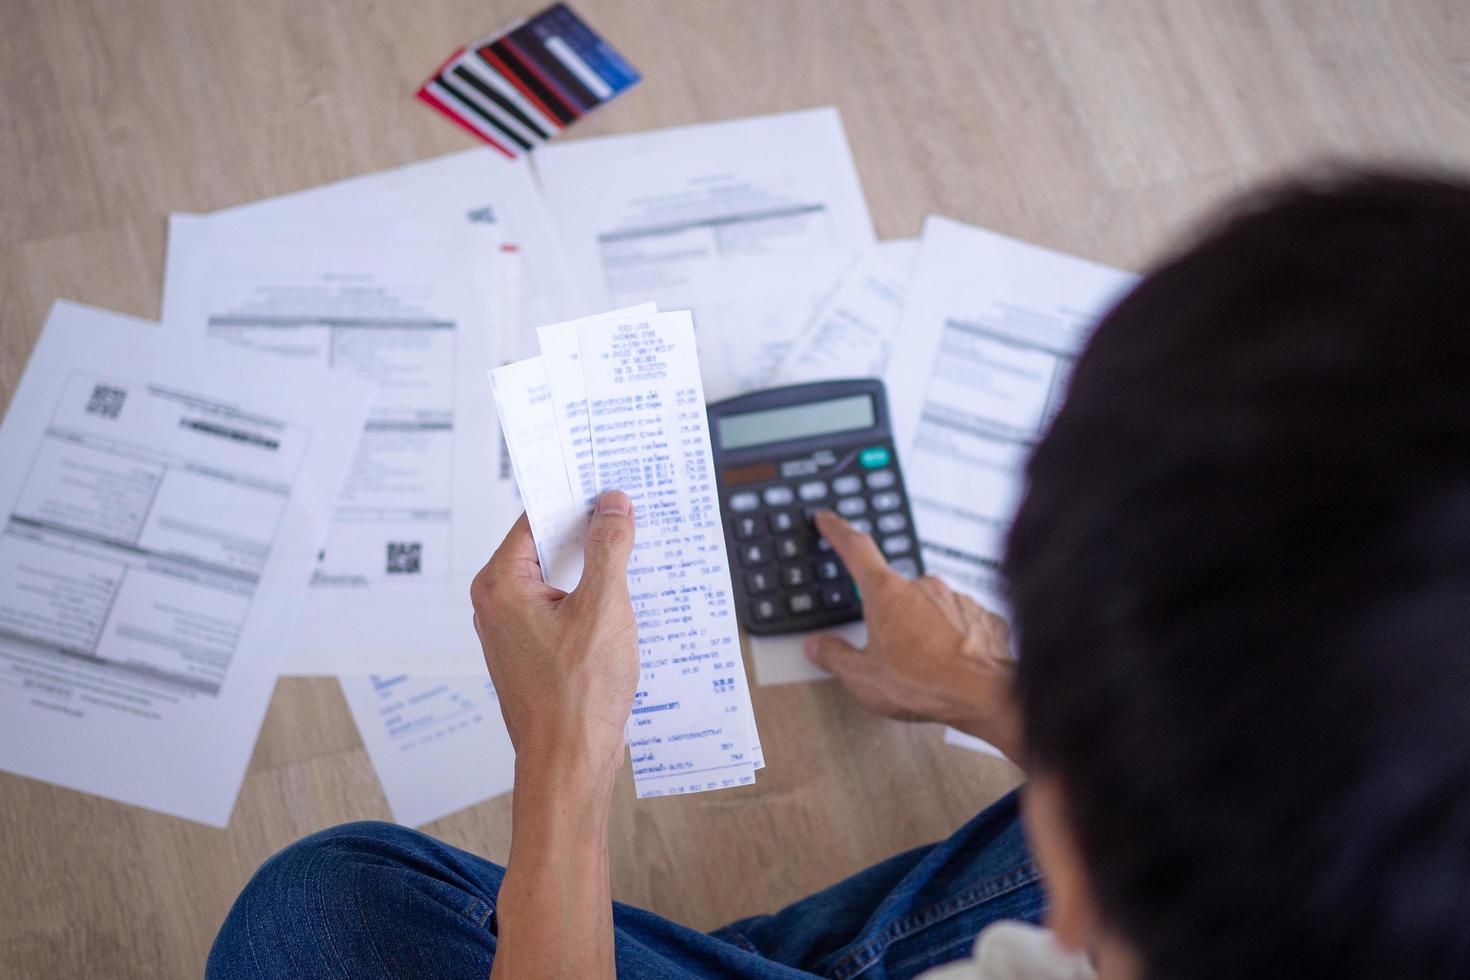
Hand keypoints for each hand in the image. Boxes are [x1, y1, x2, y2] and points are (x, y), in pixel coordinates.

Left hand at [471, 490, 638, 794]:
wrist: (569, 764)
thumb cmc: (576, 697)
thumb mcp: (604, 607)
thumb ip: (609, 548)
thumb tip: (612, 506)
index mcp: (501, 585)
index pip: (538, 519)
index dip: (577, 501)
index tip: (609, 487)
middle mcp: (499, 605)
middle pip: (549, 548)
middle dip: (592, 535)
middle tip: (632, 517)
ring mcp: (515, 632)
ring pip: (561, 582)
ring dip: (597, 572)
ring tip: (638, 560)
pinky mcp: (535, 654)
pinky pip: (565, 612)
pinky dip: (594, 603)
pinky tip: (628, 604)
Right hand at [805, 510, 1022, 762]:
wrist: (984, 695)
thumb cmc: (925, 683)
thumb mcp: (862, 677)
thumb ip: (835, 656)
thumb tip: (819, 646)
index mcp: (886, 593)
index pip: (856, 549)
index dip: (838, 531)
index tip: (829, 520)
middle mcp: (922, 586)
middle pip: (894, 590)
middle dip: (889, 616)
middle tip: (890, 652)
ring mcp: (955, 598)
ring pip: (929, 607)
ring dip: (923, 629)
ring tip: (923, 666)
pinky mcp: (982, 615)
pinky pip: (959, 621)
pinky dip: (952, 638)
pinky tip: (950, 663)